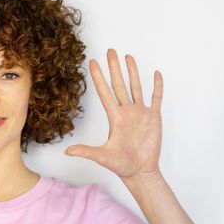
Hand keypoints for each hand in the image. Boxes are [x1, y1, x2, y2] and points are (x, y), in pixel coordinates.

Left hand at [64, 48, 162, 181]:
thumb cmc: (121, 165)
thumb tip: (67, 152)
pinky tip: (156, 73)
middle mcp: (126, 112)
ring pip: (136, 87)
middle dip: (114, 68)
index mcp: (114, 117)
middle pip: (119, 84)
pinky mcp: (154, 117)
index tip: (92, 62)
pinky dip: (157, 86)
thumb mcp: (102, 156)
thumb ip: (86, 151)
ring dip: (133, 72)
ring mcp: (140, 113)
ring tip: (128, 56)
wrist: (140, 171)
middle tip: (110, 51)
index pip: (104, 92)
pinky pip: (156, 98)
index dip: (99, 77)